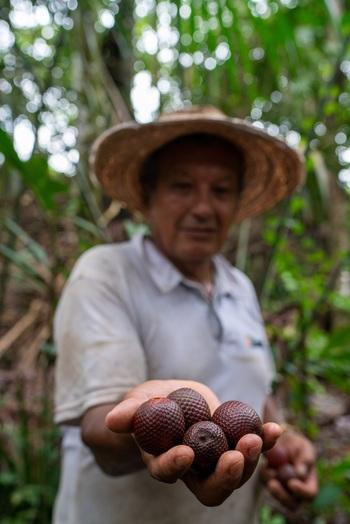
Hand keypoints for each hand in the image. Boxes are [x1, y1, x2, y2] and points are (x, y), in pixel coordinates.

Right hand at [106, 380, 281, 505]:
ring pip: (234, 473)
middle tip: (234, 455)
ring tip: (257, 437)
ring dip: (248, 459)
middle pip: (209, 488)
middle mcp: (192, 469)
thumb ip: (128, 412)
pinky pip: (250, 448)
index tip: (186, 452)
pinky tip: (274, 429)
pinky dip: (264, 441)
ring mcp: (214, 459)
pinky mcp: (232, 443)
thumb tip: (113, 420)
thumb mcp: (137, 402)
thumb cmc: (149, 403)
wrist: (172, 398)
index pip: (167, 473)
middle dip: (224, 476)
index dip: (175, 466)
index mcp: (164, 460)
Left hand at [262, 428, 317, 508]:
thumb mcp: (303, 447)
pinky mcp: (270, 484)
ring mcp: (283, 490)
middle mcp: (297, 491)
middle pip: (292, 504)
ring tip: (267, 465)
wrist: (282, 438)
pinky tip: (265, 463)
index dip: (302, 491)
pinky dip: (264, 474)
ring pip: (276, 494)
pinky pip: (265, 484)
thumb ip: (305, 459)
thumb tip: (300, 474)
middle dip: (281, 495)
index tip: (291, 482)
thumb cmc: (296, 444)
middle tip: (272, 483)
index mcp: (310, 482)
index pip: (310, 494)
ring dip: (270, 482)